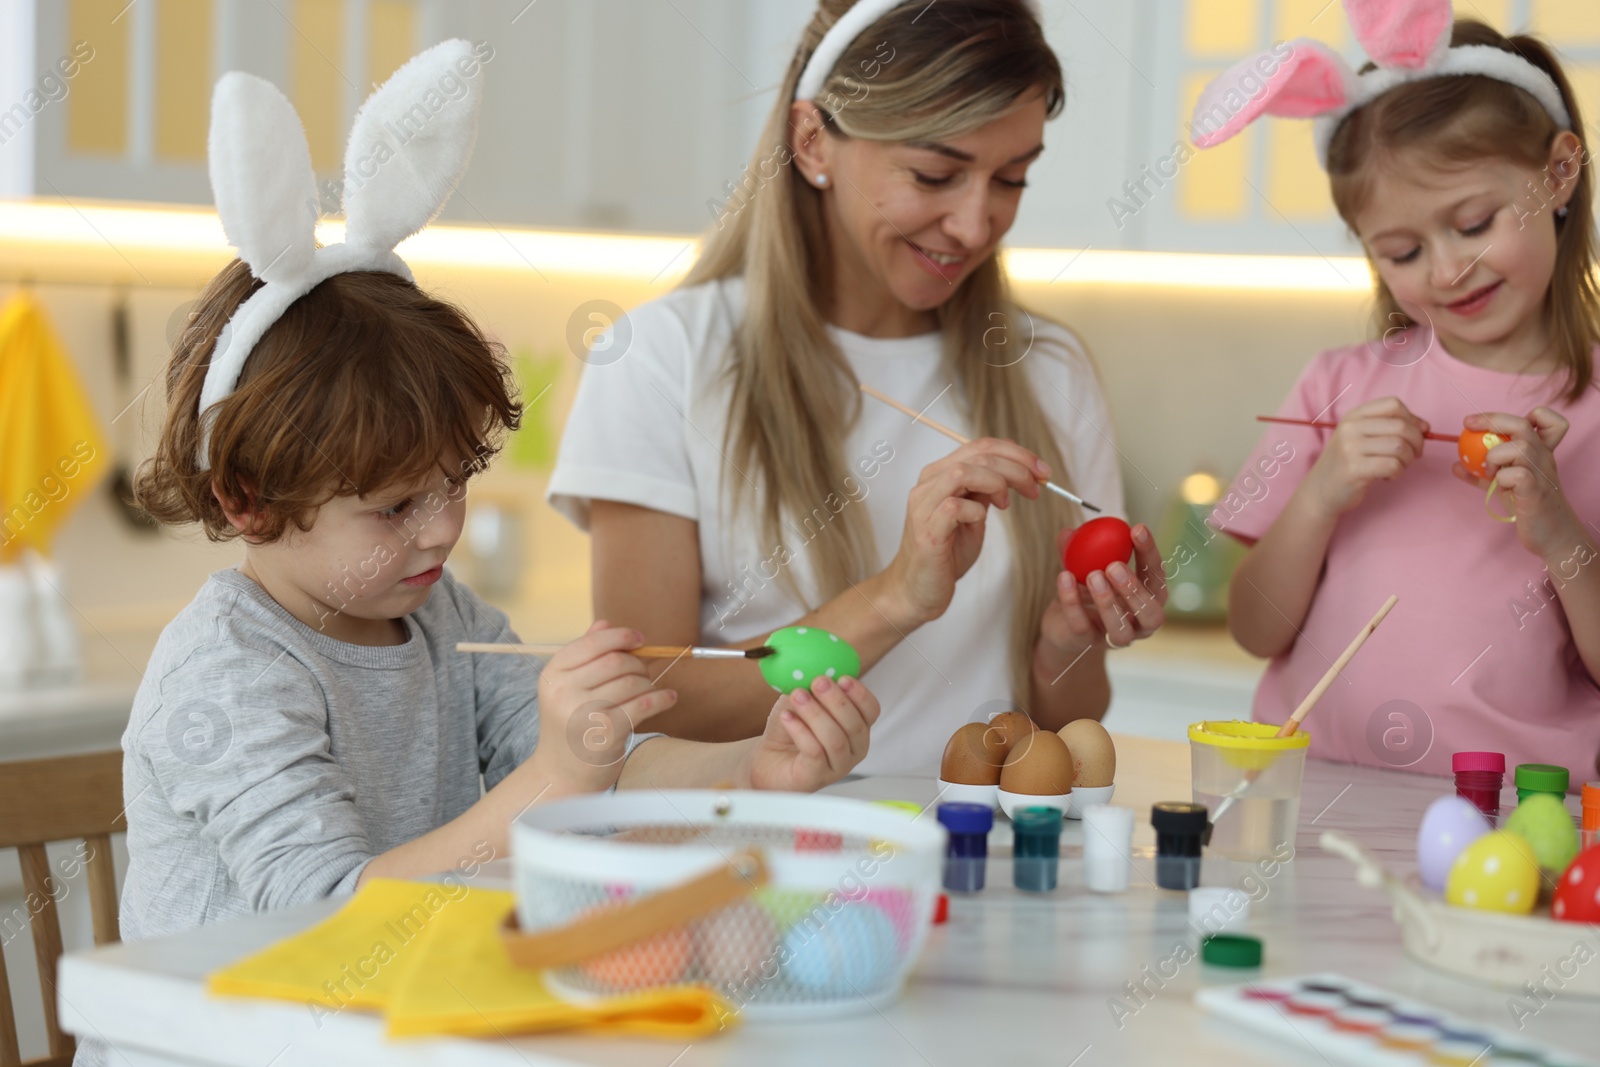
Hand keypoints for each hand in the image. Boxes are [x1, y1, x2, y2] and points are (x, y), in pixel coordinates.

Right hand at [526, 620, 677, 792]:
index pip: (592, 643)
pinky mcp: (606, 733)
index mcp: (552, 675)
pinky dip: (662, 698)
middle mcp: (563, 692)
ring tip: (648, 690)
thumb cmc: (569, 725)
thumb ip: (585, 655)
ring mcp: (584, 713)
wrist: (561, 773)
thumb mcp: (567, 688)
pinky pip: (644, 705)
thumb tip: (606, 624)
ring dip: (648, 683)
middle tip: (643, 673)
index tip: (639, 639)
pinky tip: (669, 698)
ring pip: (632, 682)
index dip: (621, 637)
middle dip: (637, 663)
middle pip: (615, 661)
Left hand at [740, 675, 879, 791]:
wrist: (768, 759)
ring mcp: (838, 766)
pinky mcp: (817, 777)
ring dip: (816, 714)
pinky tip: (786, 717)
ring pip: (836, 740)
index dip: (860, 694)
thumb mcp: (800, 701)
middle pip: (855, 725)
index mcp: (857, 727)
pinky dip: (800, 731)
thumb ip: (810, 687)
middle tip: (818, 681)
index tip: (843, 678)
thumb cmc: (790, 729)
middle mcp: (854, 749)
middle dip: (837, 701)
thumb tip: (812, 669)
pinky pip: (814, 752)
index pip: (871, 711)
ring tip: (797, 696)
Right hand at [879, 437, 1048, 626]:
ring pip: (963, 472)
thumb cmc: (946, 554)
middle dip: (1017, 467)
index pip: (980, 446)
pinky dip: (976, 510)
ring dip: (997, 482)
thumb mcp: (973, 515)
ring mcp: (924, 507)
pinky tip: (981, 521)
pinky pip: (954, 507)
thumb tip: (1015, 471)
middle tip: (1036, 488)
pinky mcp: (927, 532)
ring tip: (1007, 504)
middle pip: (977, 455)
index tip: (1042, 471)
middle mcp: (928, 485)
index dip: (1017, 453)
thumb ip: (985, 491)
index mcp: (939, 475)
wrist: (917, 590)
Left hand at [1039, 522, 1166, 654]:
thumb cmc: (1086, 590)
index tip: (1137, 529)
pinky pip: (1082, 627)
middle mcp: (1140, 624)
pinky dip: (1072, 602)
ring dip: (1107, 602)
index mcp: (1149, 599)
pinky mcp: (1087, 644)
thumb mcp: (1086, 566)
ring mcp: (1115, 639)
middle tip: (1115, 565)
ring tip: (1093, 575)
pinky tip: (1064, 578)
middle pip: (1150, 614)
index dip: (1150, 553)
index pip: (1157, 577)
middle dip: (1134, 589)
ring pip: (1121, 630)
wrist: (1062, 625)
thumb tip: (1071, 530)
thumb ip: (1080, 549)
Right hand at [1302, 396, 1428, 516]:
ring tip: (1397, 467)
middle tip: (1413, 456)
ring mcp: (1350, 448)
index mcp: (1353, 416)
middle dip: (1417, 443)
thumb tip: (1425, 427)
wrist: (1320, 490)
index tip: (1416, 434)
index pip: (1393, 404)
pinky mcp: (1354, 469)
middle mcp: (1350, 428)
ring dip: (1407, 460)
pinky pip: (1392, 465)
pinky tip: (1387, 477)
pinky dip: (1397, 473)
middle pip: (1401, 426)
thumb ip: (1389, 427)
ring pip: (1399, 447)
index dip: (1412, 418)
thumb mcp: (1361, 437)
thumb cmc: (1348, 463)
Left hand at [1453, 408, 1588, 559]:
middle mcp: (1543, 457)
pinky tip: (1502, 489)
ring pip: (1519, 447)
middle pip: (1522, 424)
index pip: (1547, 420)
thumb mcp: (1504, 484)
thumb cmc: (1528, 505)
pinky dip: (1502, 479)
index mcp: (1539, 451)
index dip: (1521, 414)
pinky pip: (1518, 474)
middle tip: (1468, 425)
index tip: (1485, 422)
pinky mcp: (1537, 492)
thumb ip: (1482, 473)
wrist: (1550, 534)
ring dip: (1495, 457)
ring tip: (1491, 473)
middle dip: (1491, 419)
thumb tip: (1455, 464)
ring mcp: (1542, 473)